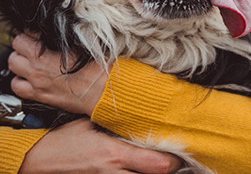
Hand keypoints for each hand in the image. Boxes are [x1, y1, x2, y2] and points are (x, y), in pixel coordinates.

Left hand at [8, 32, 107, 115]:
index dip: (33, 32)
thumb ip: (65, 37)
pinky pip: (17, 87)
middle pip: (16, 48)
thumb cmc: (99, 67)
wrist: (105, 91)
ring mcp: (37, 83)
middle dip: (24, 44)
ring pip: (13, 67)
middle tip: (36, 45)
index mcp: (45, 53)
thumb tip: (57, 31)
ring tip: (32, 61)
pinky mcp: (40, 96)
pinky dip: (21, 81)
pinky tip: (32, 77)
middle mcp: (37, 68)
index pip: (25, 35)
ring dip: (20, 61)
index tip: (41, 34)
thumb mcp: (85, 44)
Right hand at [20, 118, 182, 173]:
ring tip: (160, 165)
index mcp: (115, 153)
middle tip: (175, 161)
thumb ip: (117, 124)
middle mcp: (114, 173)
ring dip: (153, 173)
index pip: (158, 164)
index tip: (180, 151)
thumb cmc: (65, 140)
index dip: (174, 161)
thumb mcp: (92, 124)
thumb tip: (141, 115)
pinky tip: (140, 170)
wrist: (37, 160)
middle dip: (168, 170)